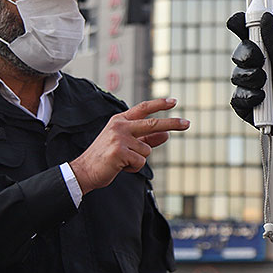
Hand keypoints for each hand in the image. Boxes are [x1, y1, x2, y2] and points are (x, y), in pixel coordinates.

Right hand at [69, 98, 188, 192]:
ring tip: (123, 161)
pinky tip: (120, 166)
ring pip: (147, 149)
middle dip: (172, 123)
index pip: (143, 108)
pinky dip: (134, 168)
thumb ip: (147, 139)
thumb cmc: (106, 157)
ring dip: (139, 159)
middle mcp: (120, 126)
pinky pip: (140, 161)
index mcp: (120, 121)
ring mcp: (119, 138)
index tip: (174, 101)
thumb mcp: (127, 144)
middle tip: (188, 123)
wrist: (85, 171)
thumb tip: (167, 135)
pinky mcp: (119, 151)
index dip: (159, 104)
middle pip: (152, 123)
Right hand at [227, 12, 272, 161]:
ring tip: (267, 84)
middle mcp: (251, 65)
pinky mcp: (243, 104)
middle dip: (247, 55)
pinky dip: (250, 97)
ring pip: (237, 76)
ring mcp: (246, 84)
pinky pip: (237, 97)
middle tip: (260, 59)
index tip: (237, 21)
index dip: (238, 24)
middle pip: (238, 53)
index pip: (244, 33)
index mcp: (262, 50)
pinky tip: (262, 99)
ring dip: (252, 78)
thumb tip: (266, 15)